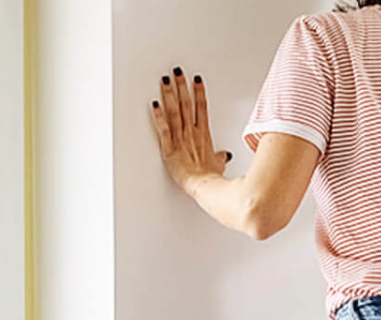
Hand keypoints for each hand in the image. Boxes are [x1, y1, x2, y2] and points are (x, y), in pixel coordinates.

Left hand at [150, 67, 231, 195]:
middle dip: (182, 86)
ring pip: (174, 111)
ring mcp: (180, 139)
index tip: (196, 80)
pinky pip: (162, 128)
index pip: (202, 108)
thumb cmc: (210, 177)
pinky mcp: (169, 147)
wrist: (203, 186)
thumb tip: (226, 155)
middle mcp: (191, 133)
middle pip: (186, 104)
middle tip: (177, 71)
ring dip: (169, 94)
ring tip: (165, 80)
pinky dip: (158, 116)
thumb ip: (220, 157)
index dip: (199, 93)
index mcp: (203, 135)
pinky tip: (154, 104)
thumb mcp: (218, 164)